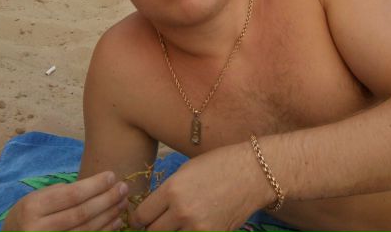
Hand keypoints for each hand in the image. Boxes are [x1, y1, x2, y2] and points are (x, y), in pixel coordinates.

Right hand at [3, 171, 127, 231]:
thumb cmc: (32, 212)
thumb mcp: (40, 196)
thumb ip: (66, 192)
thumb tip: (102, 184)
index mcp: (34, 208)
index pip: (71, 195)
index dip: (95, 185)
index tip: (112, 176)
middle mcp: (39, 230)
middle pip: (82, 214)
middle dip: (107, 200)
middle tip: (124, 188)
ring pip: (87, 230)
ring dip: (109, 216)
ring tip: (123, 203)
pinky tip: (116, 221)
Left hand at [130, 144, 269, 231]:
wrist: (252, 173)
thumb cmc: (219, 164)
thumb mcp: (186, 171)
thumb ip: (168, 191)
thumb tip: (153, 209)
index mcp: (172, 189)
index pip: (141, 216)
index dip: (138, 218)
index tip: (141, 218)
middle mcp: (182, 212)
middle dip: (151, 228)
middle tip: (158, 222)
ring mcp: (198, 228)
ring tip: (175, 224)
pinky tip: (191, 227)